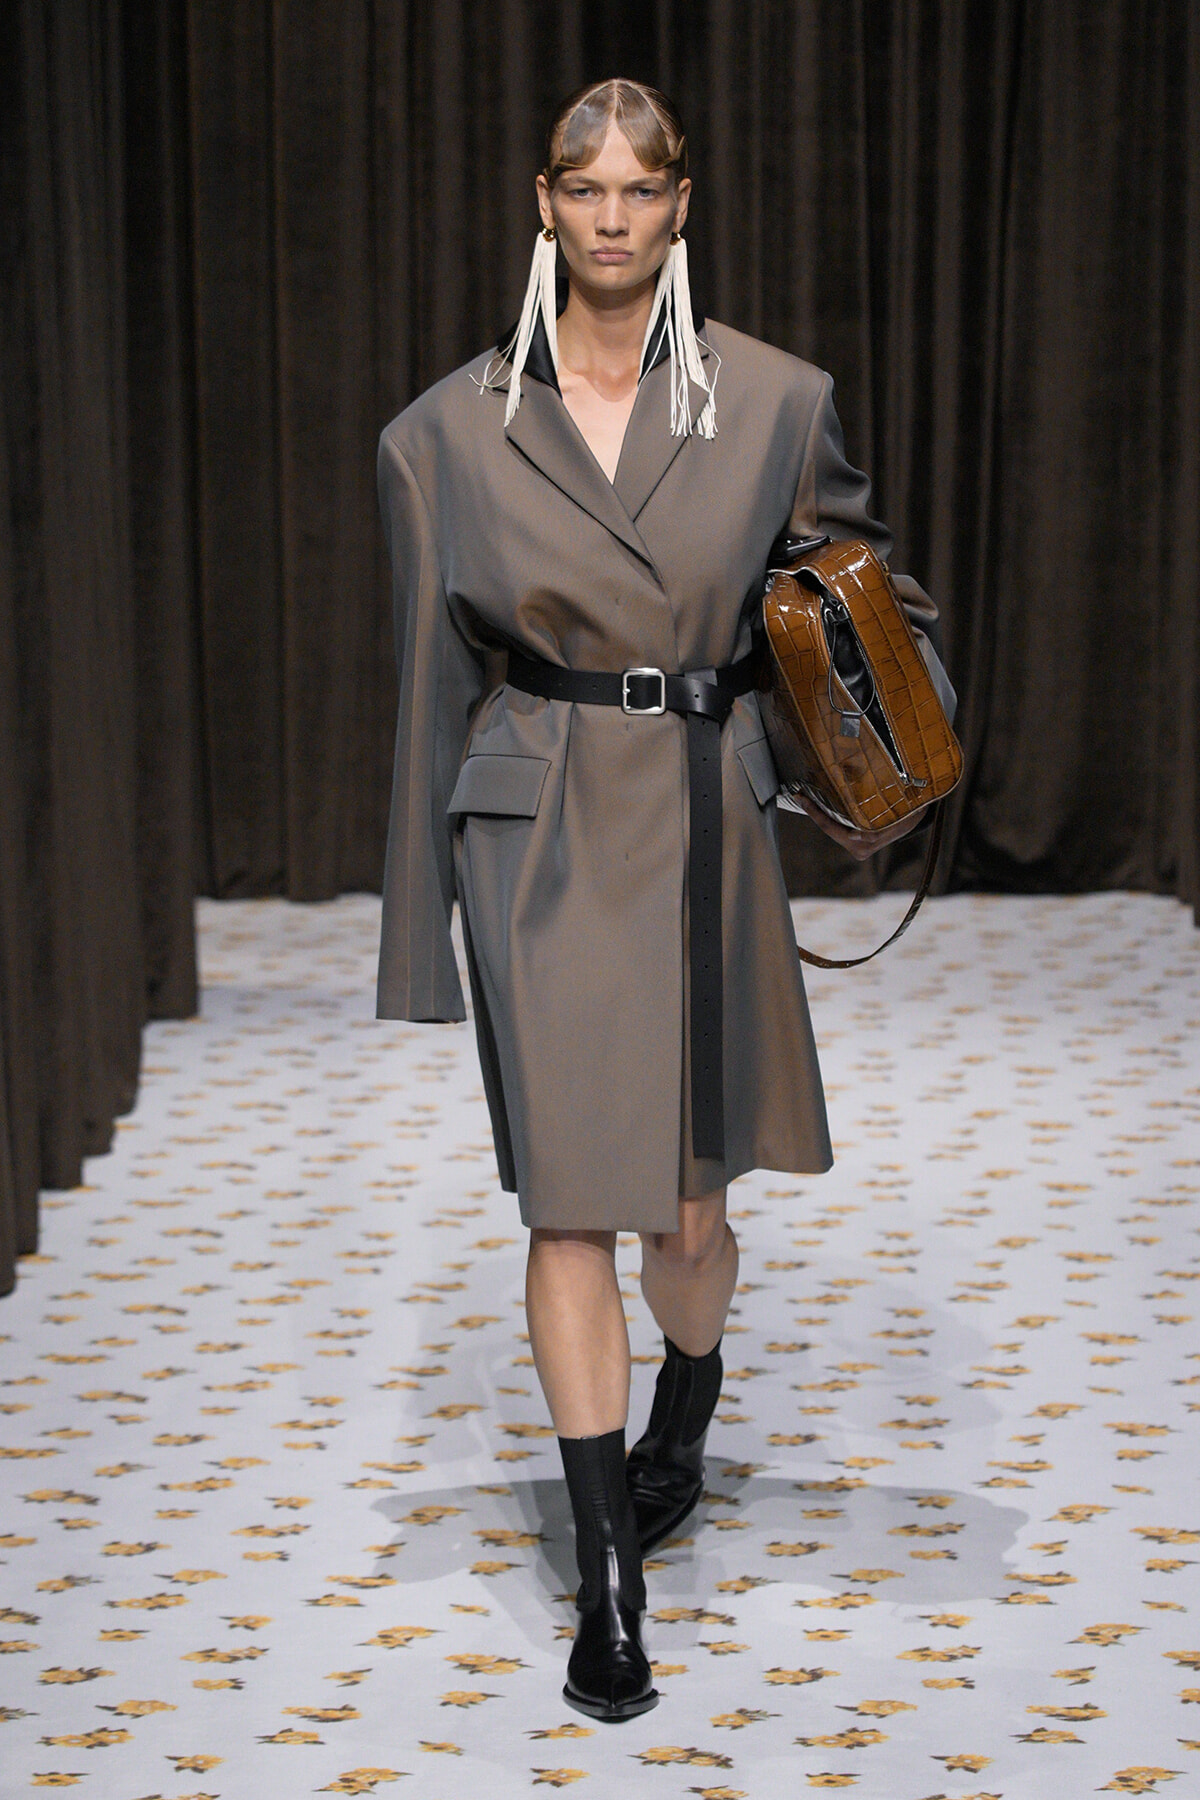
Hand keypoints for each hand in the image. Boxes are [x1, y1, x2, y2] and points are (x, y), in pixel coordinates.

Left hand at [795, 797, 931, 861]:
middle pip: (829, 829)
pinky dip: (828, 816)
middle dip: (814, 812)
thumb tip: (855, 835)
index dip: (816, 813)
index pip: (833, 827)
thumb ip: (877, 831)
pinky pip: (837, 828)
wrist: (914, 816)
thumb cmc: (907, 811)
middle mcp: (859, 848)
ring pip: (833, 829)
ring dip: (819, 814)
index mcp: (866, 843)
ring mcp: (857, 847)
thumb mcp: (899, 817)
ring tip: (805, 797)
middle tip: (798, 795)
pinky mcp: (855, 843)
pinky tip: (816, 804)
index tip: (802, 799)